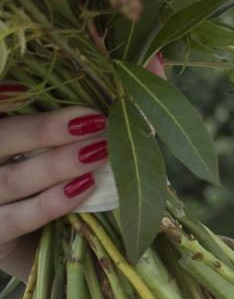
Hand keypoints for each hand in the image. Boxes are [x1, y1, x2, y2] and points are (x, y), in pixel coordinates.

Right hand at [0, 88, 109, 275]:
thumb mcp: (91, 134)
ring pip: (9, 179)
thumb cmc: (73, 173)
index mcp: (5, 128)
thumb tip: (154, 57)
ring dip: (55, 165)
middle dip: (45, 129)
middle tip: (94, 121)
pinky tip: (81, 189)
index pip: (2, 103)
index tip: (56, 86)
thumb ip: (115, 96)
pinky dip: (48, 204)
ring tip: (97, 153)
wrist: (53, 242)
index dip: (15, 92)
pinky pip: (14, 219)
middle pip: (1, 136)